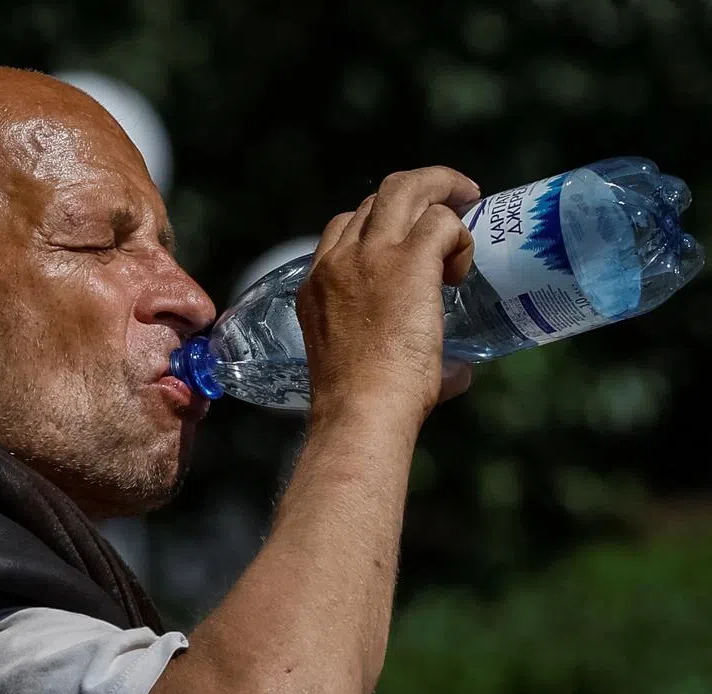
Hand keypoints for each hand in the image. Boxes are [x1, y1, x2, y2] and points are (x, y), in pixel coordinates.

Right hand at [296, 166, 479, 422]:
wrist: (360, 410)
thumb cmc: (363, 404)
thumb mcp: (365, 363)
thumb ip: (410, 355)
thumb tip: (459, 370)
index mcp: (318, 283)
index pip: (345, 226)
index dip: (383, 225)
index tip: (411, 243)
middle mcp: (338, 260)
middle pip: (377, 196)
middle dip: (419, 192)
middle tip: (453, 204)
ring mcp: (370, 256)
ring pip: (407, 189)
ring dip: (442, 189)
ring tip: (469, 204)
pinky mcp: (408, 262)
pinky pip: (442, 223)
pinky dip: (459, 238)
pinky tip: (462, 267)